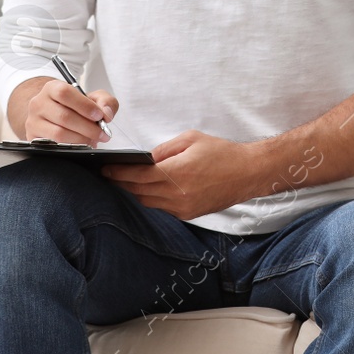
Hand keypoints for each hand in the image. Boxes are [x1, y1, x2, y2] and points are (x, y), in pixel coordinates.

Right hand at [24, 79, 116, 145]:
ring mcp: (33, 121)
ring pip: (59, 133)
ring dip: (81, 139)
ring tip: (93, 140)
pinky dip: (71, 147)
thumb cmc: (76, 106)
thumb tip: (106, 114)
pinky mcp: (32, 138)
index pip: (65, 93)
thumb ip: (105, 101)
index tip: (99, 116)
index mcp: (52, 88)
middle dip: (88, 128)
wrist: (55, 116)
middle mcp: (38, 103)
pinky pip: (53, 146)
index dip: (84, 106)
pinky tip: (81, 145)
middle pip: (64, 116)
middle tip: (102, 134)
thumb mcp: (93, 98)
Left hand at [102, 130, 260, 220]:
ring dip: (136, 192)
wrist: (248, 172)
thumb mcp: (192, 139)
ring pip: (148, 201)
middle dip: (122, 182)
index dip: (118, 172)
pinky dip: (153, 198)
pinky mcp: (188, 214)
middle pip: (138, 190)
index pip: (137, 175)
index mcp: (177, 172)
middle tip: (110, 175)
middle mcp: (177, 194)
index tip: (105, 169)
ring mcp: (182, 207)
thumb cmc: (223, 153)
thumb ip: (164, 149)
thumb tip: (146, 159)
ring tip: (127, 182)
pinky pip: (162, 207)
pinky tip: (150, 189)